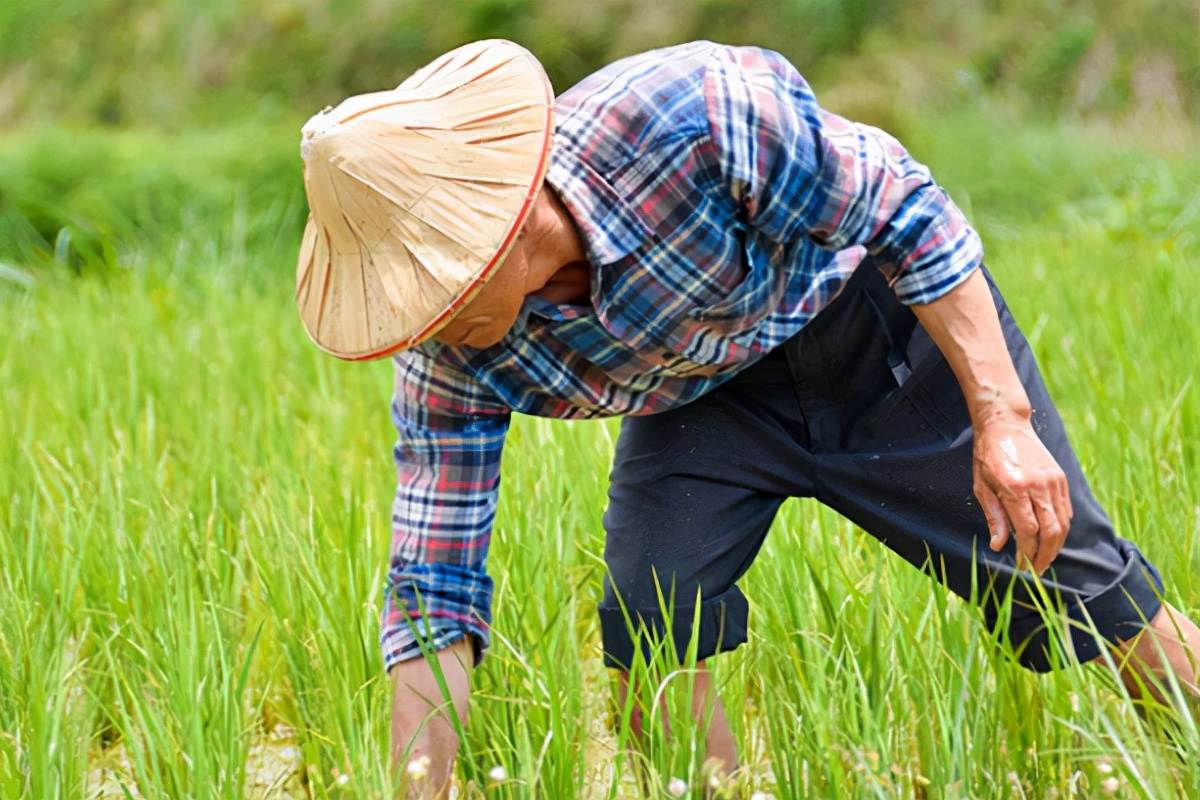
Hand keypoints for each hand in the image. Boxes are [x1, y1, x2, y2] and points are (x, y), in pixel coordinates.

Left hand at [973, 416, 1072, 574]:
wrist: (1005, 424)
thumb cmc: (987, 456)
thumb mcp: (981, 487)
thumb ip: (994, 517)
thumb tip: (999, 545)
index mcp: (1015, 489)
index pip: (1028, 531)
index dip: (1026, 553)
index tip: (1020, 566)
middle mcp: (1039, 486)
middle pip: (1051, 532)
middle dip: (1045, 556)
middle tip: (1037, 570)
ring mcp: (1053, 481)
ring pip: (1063, 523)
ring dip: (1055, 546)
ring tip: (1044, 559)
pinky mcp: (1061, 478)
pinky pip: (1066, 510)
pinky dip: (1061, 528)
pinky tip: (1051, 538)